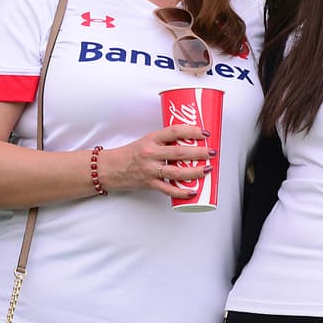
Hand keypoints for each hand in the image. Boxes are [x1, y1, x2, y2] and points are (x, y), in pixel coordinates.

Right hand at [96, 124, 215, 196]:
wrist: (110, 168)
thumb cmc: (131, 154)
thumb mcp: (147, 141)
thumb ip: (165, 142)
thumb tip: (190, 141)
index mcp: (151, 139)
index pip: (174, 131)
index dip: (191, 131)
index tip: (205, 132)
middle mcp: (151, 153)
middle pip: (179, 152)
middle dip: (199, 152)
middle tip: (212, 152)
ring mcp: (150, 170)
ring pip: (176, 172)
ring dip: (194, 172)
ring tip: (207, 169)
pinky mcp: (149, 184)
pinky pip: (168, 190)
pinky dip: (181, 192)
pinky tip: (193, 191)